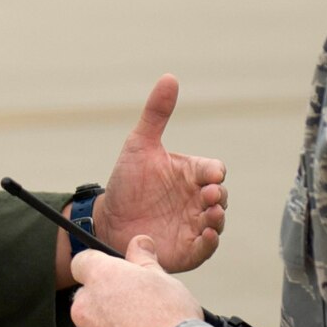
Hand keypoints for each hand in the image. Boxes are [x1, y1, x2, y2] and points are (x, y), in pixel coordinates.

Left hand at [70, 235, 202, 326]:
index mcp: (100, 278)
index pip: (82, 263)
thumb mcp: (163, 279)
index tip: (111, 277)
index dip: (97, 268)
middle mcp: (85, 308)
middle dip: (104, 303)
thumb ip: (143, 259)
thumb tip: (139, 243)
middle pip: (86, 300)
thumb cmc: (174, 318)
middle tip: (134, 312)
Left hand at [95, 75, 226, 272]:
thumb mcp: (139, 145)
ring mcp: (194, 224)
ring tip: (210, 215)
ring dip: (218, 218)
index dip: (214, 172)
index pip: (213, 170)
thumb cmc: (127, 182)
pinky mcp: (188, 248)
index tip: (211, 173)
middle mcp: (197, 199)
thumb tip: (170, 77)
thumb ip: (156, 113)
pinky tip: (206, 235)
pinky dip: (210, 243)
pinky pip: (206, 247)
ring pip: (217, 221)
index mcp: (191, 174)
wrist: (107, 220)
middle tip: (207, 194)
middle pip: (219, 195)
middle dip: (217, 195)